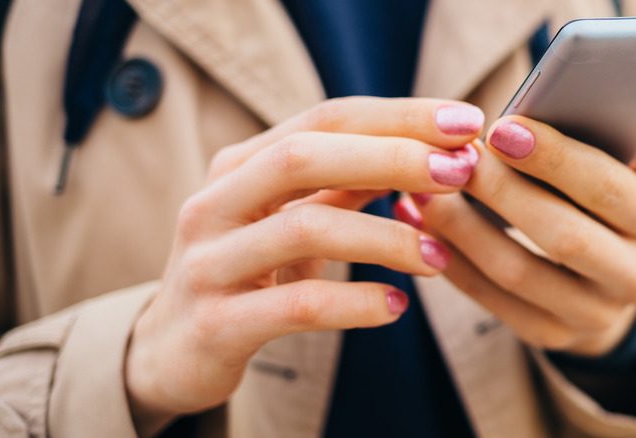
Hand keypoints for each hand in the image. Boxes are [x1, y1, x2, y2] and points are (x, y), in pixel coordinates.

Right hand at [124, 97, 483, 431]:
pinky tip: (395, 307)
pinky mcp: (217, 322)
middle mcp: (216, 202)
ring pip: (306, 228)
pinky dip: (355, 302)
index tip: (464, 122)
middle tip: (459, 171)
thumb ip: (342, 186)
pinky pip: (297, 304)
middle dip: (392, 157)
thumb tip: (424, 155)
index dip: (397, 116)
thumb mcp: (288, 218)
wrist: (171, 348)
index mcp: (239, 166)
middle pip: (305, 157)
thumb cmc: (244, 272)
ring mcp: (209, 261)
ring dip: (386, 239)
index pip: (324, 120)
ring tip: (438, 257)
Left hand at [398, 102, 635, 356]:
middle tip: (453, 160)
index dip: (554, 158)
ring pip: (516, 271)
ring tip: (421, 190)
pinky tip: (418, 224)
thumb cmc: (609, 203)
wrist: (603, 279)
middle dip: (501, 193)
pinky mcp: (547, 334)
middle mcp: (635, 278)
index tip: (499, 128)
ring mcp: (590, 315)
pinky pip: (489, 298)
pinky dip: (449, 259)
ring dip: (461, 228)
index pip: (609, 189)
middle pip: (561, 236)